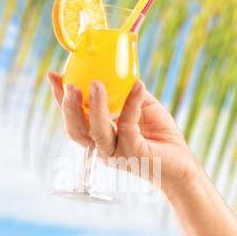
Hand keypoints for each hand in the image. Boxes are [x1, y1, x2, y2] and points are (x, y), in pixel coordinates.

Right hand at [45, 73, 201, 191]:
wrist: (183, 165)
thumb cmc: (161, 137)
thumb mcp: (141, 107)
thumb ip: (126, 93)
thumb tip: (118, 70)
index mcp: (99, 136)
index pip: (74, 118)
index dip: (60, 99)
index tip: (53, 76)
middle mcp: (103, 147)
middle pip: (75, 130)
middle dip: (68, 106)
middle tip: (69, 84)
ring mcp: (118, 153)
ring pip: (97, 132)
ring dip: (94, 107)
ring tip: (96, 84)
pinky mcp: (135, 154)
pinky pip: (128, 126)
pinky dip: (131, 105)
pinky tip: (138, 88)